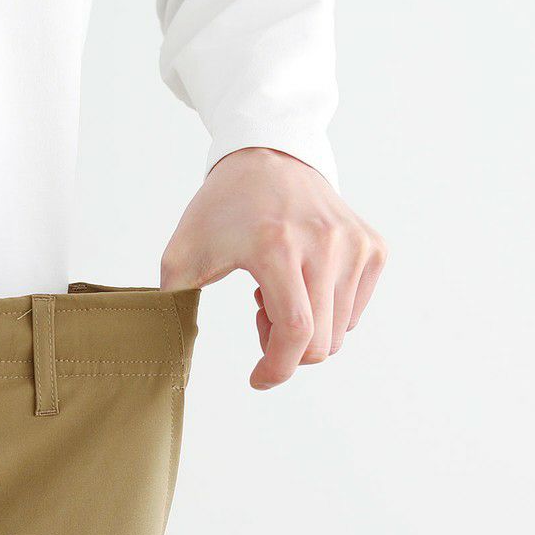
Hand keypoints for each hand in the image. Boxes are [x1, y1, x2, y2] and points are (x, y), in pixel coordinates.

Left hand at [160, 148, 386, 389]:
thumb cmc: (222, 206)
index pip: (296, 331)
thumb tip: (162, 341)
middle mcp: (325, 244)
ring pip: (339, 330)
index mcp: (276, 247)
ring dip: (305, 329)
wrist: (267, 156)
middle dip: (286, 349)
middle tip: (259, 317)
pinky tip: (301, 280)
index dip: (278, 368)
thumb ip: (170, 299)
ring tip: (277, 292)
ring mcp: (354, 245)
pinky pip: (353, 310)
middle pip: (321, 341)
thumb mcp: (183, 252)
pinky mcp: (372, 247)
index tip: (258, 379)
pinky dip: (327, 311)